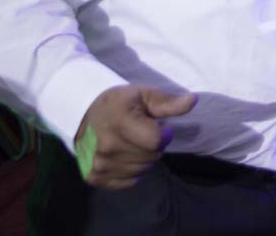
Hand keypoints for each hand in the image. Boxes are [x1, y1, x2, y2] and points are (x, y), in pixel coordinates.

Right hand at [73, 85, 196, 188]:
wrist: (83, 114)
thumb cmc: (120, 103)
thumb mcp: (144, 95)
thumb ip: (168, 102)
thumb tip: (192, 101)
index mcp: (119, 123)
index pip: (157, 141)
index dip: (163, 133)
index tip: (157, 125)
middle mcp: (107, 147)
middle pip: (152, 156)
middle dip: (153, 145)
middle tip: (140, 132)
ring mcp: (99, 164)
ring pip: (142, 170)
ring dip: (143, 158)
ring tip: (130, 142)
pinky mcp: (94, 177)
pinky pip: (130, 181)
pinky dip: (132, 170)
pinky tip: (123, 155)